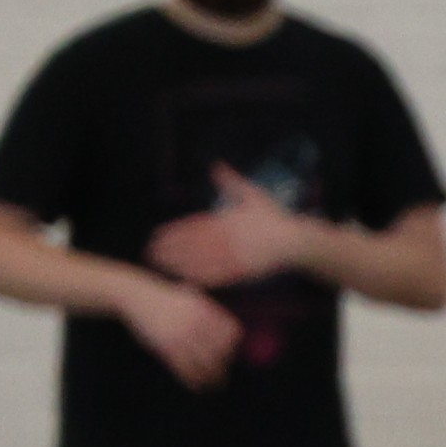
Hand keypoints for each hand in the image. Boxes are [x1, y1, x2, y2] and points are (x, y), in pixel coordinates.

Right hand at [119, 276, 243, 387]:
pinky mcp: (167, 347)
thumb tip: (225, 327)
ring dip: (212, 378)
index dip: (232, 345)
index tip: (228, 353)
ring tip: (213, 385)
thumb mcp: (189, 295)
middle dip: (223, 365)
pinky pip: (186, 370)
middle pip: (221, 351)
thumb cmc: (163, 298)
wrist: (135, 296)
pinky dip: (193, 381)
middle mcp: (196, 322)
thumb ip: (207, 309)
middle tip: (221, 374)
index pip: (231, 332)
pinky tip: (196, 386)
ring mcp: (181, 336)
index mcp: (204, 308)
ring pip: (206, 364)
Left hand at [146, 165, 313, 288]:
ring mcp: (232, 255)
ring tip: (161, 266)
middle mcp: (225, 238)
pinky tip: (186, 281)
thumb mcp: (252, 194)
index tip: (156, 235)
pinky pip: (217, 276)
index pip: (193, 226)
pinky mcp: (242, 271)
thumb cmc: (275, 218)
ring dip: (179, 264)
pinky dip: (200, 278)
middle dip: (170, 249)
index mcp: (225, 220)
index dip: (173, 232)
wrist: (295, 241)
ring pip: (200, 261)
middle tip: (150, 252)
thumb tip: (217, 165)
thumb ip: (231, 181)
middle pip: (191, 244)